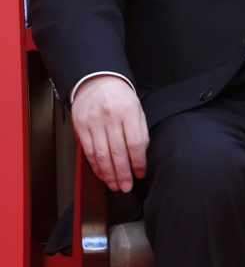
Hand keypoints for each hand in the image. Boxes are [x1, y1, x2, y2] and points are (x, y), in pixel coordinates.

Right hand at [71, 75, 149, 191]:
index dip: (138, 162)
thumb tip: (141, 156)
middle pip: (117, 151)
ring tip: (115, 185)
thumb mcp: (136, 108)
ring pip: (101, 155)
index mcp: (128, 110)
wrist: (97, 80)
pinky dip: (96, 167)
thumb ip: (140, 131)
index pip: (135, 142)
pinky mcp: (81, 127)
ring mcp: (94, 122)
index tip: (140, 174)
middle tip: (127, 187)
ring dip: (109, 174)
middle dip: (123, 173)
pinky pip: (88, 152)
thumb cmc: (119, 96)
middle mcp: (110, 116)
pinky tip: (102, 174)